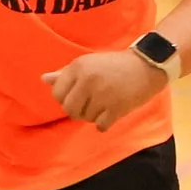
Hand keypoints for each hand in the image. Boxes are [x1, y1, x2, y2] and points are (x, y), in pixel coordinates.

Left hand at [45, 48, 166, 129]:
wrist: (146, 65)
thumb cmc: (114, 65)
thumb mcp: (88, 63)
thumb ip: (65, 73)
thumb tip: (44, 79)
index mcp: (78, 67)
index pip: (57, 94)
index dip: (65, 98)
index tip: (77, 96)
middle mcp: (87, 80)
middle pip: (69, 109)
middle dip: (77, 111)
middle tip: (89, 104)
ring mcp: (102, 95)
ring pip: (85, 118)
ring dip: (93, 116)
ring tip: (104, 104)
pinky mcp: (116, 108)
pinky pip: (100, 126)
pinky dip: (104, 123)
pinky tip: (111, 113)